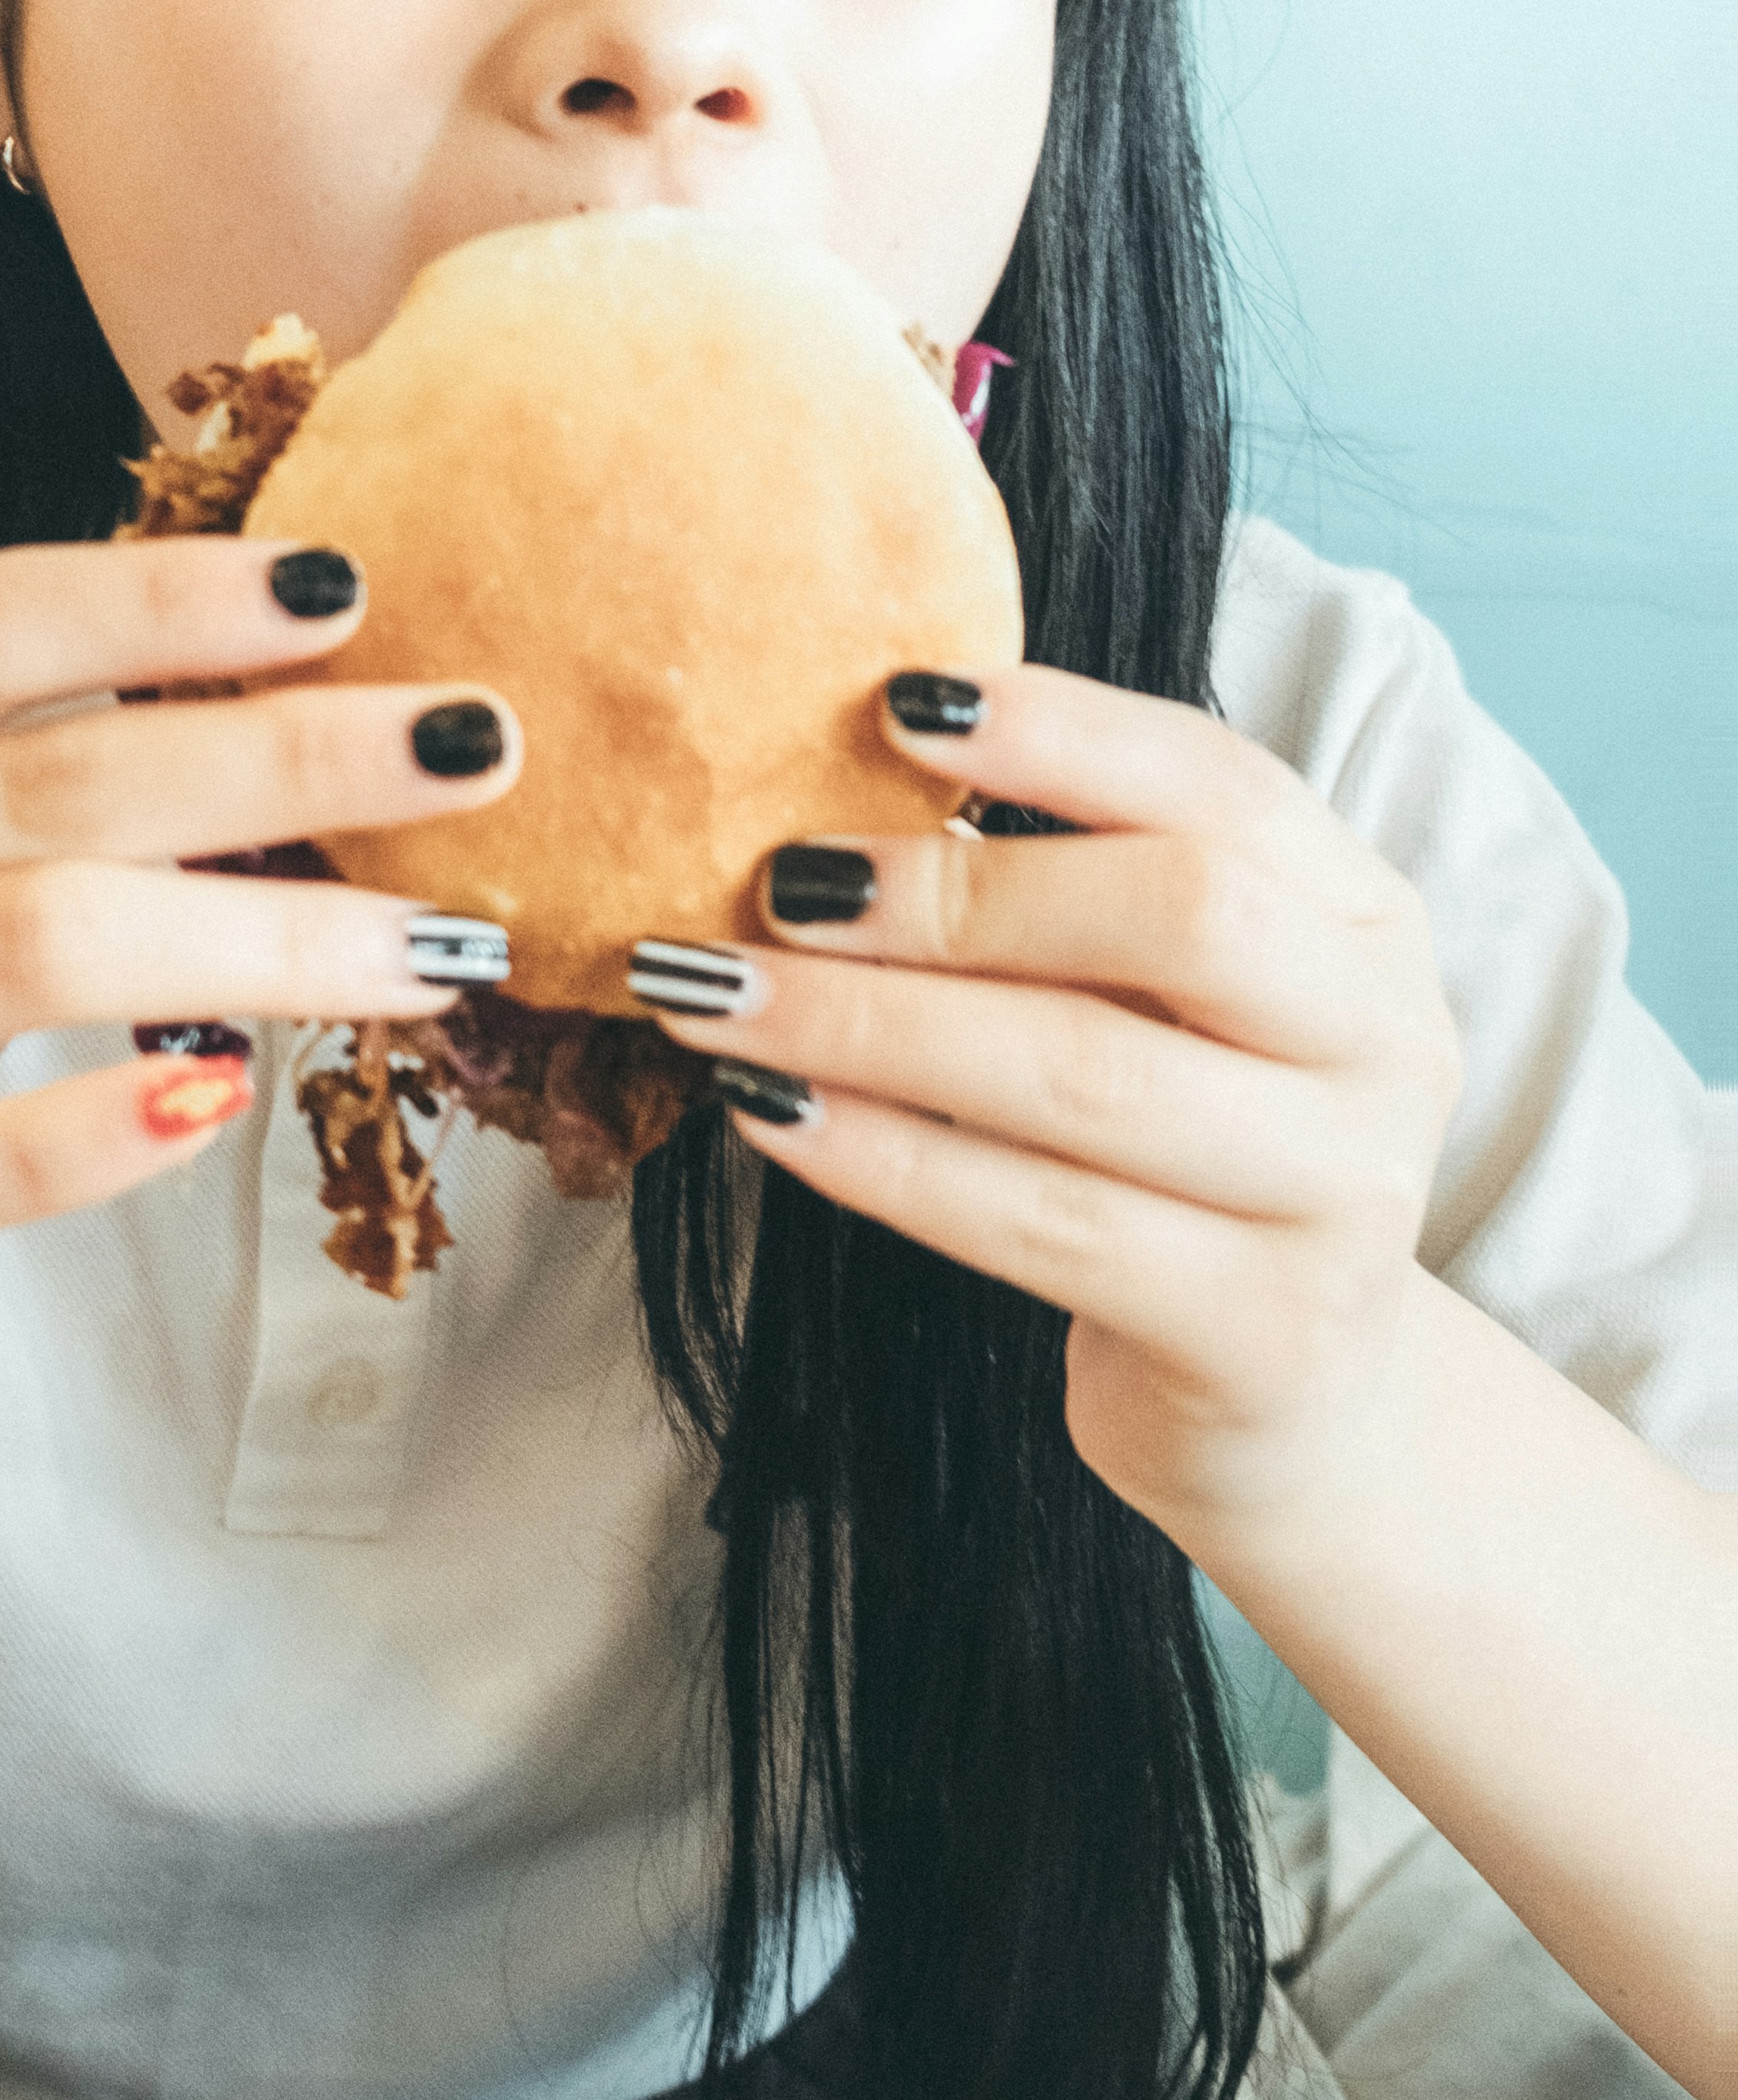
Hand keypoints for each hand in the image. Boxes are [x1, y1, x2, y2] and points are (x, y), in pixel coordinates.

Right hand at [0, 536, 518, 1372]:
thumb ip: (29, 750)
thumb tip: (322, 673)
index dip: (165, 597)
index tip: (348, 583)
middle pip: (55, 778)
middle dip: (291, 753)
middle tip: (478, 746)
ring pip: (40, 944)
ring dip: (269, 935)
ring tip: (434, 946)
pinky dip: (113, 1125)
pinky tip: (236, 1093)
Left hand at [635, 666, 1462, 1555]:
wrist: (1288, 1397)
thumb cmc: (1181, 1149)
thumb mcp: (1169, 999)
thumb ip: (1069, 889)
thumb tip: (841, 771)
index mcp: (1365, 916)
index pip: (1223, 783)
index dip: (1060, 734)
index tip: (891, 702)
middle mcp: (1385, 1042)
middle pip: (1177, 914)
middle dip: (953, 892)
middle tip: (778, 884)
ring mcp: (1342, 1197)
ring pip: (1085, 1078)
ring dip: (870, 1026)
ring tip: (714, 995)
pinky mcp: (1264, 1334)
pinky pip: (1042, 1227)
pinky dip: (884, 1160)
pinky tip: (768, 1112)